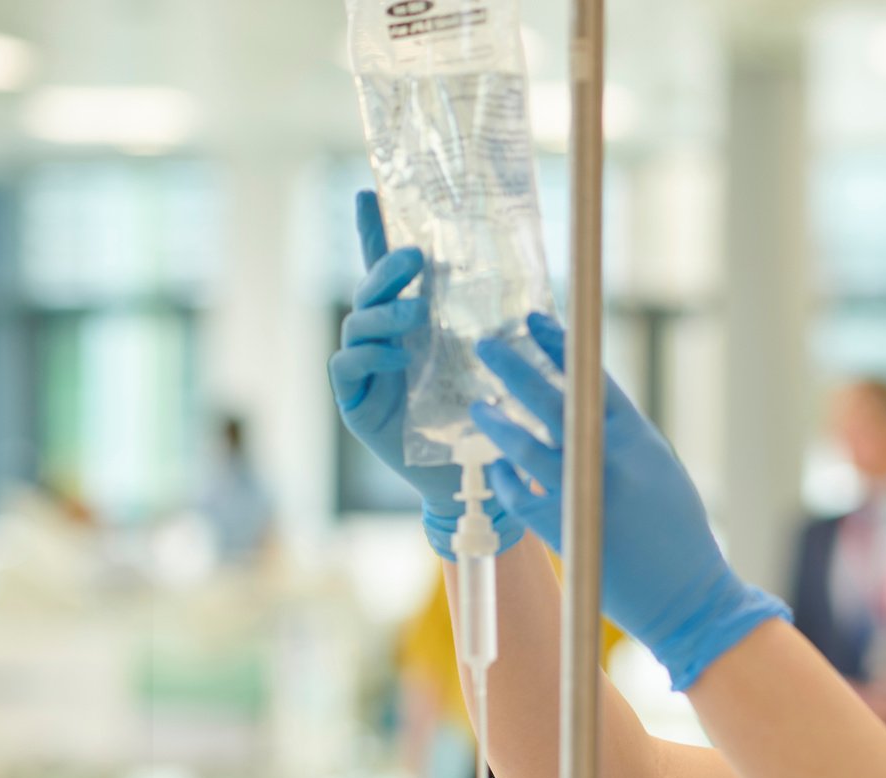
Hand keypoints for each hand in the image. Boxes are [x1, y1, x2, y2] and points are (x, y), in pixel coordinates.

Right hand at [328, 190, 520, 557]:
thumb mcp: (494, 361)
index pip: (390, 269)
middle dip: (387, 269)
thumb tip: (537, 281)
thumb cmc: (484, 414)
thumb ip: (496, 323)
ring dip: (385, 314)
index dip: (376, 231)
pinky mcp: (355, 401)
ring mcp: (365, 367)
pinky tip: (394, 355)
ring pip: (358, 324)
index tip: (365, 191)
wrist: (471, 478)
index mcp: (413, 322)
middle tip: (414, 259)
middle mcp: (383, 338)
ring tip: (414, 315)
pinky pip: (348, 367)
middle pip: (371, 289)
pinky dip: (369, 356)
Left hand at [468, 314, 789, 689]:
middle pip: (553, 400)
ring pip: (526, 448)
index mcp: (638, 438)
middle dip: (516, 368)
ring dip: (498, 424)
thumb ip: (623, 438)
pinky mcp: (563, 530)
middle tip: (486, 345)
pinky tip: (493, 468)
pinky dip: (503, 478)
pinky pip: (519, 496)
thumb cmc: (677, 531)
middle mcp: (609, 460)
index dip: (559, 346)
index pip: (592, 377)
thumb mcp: (660, 468)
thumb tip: (584, 411)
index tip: (534, 320)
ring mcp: (583, 494)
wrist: (686, 595)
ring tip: (478, 406)